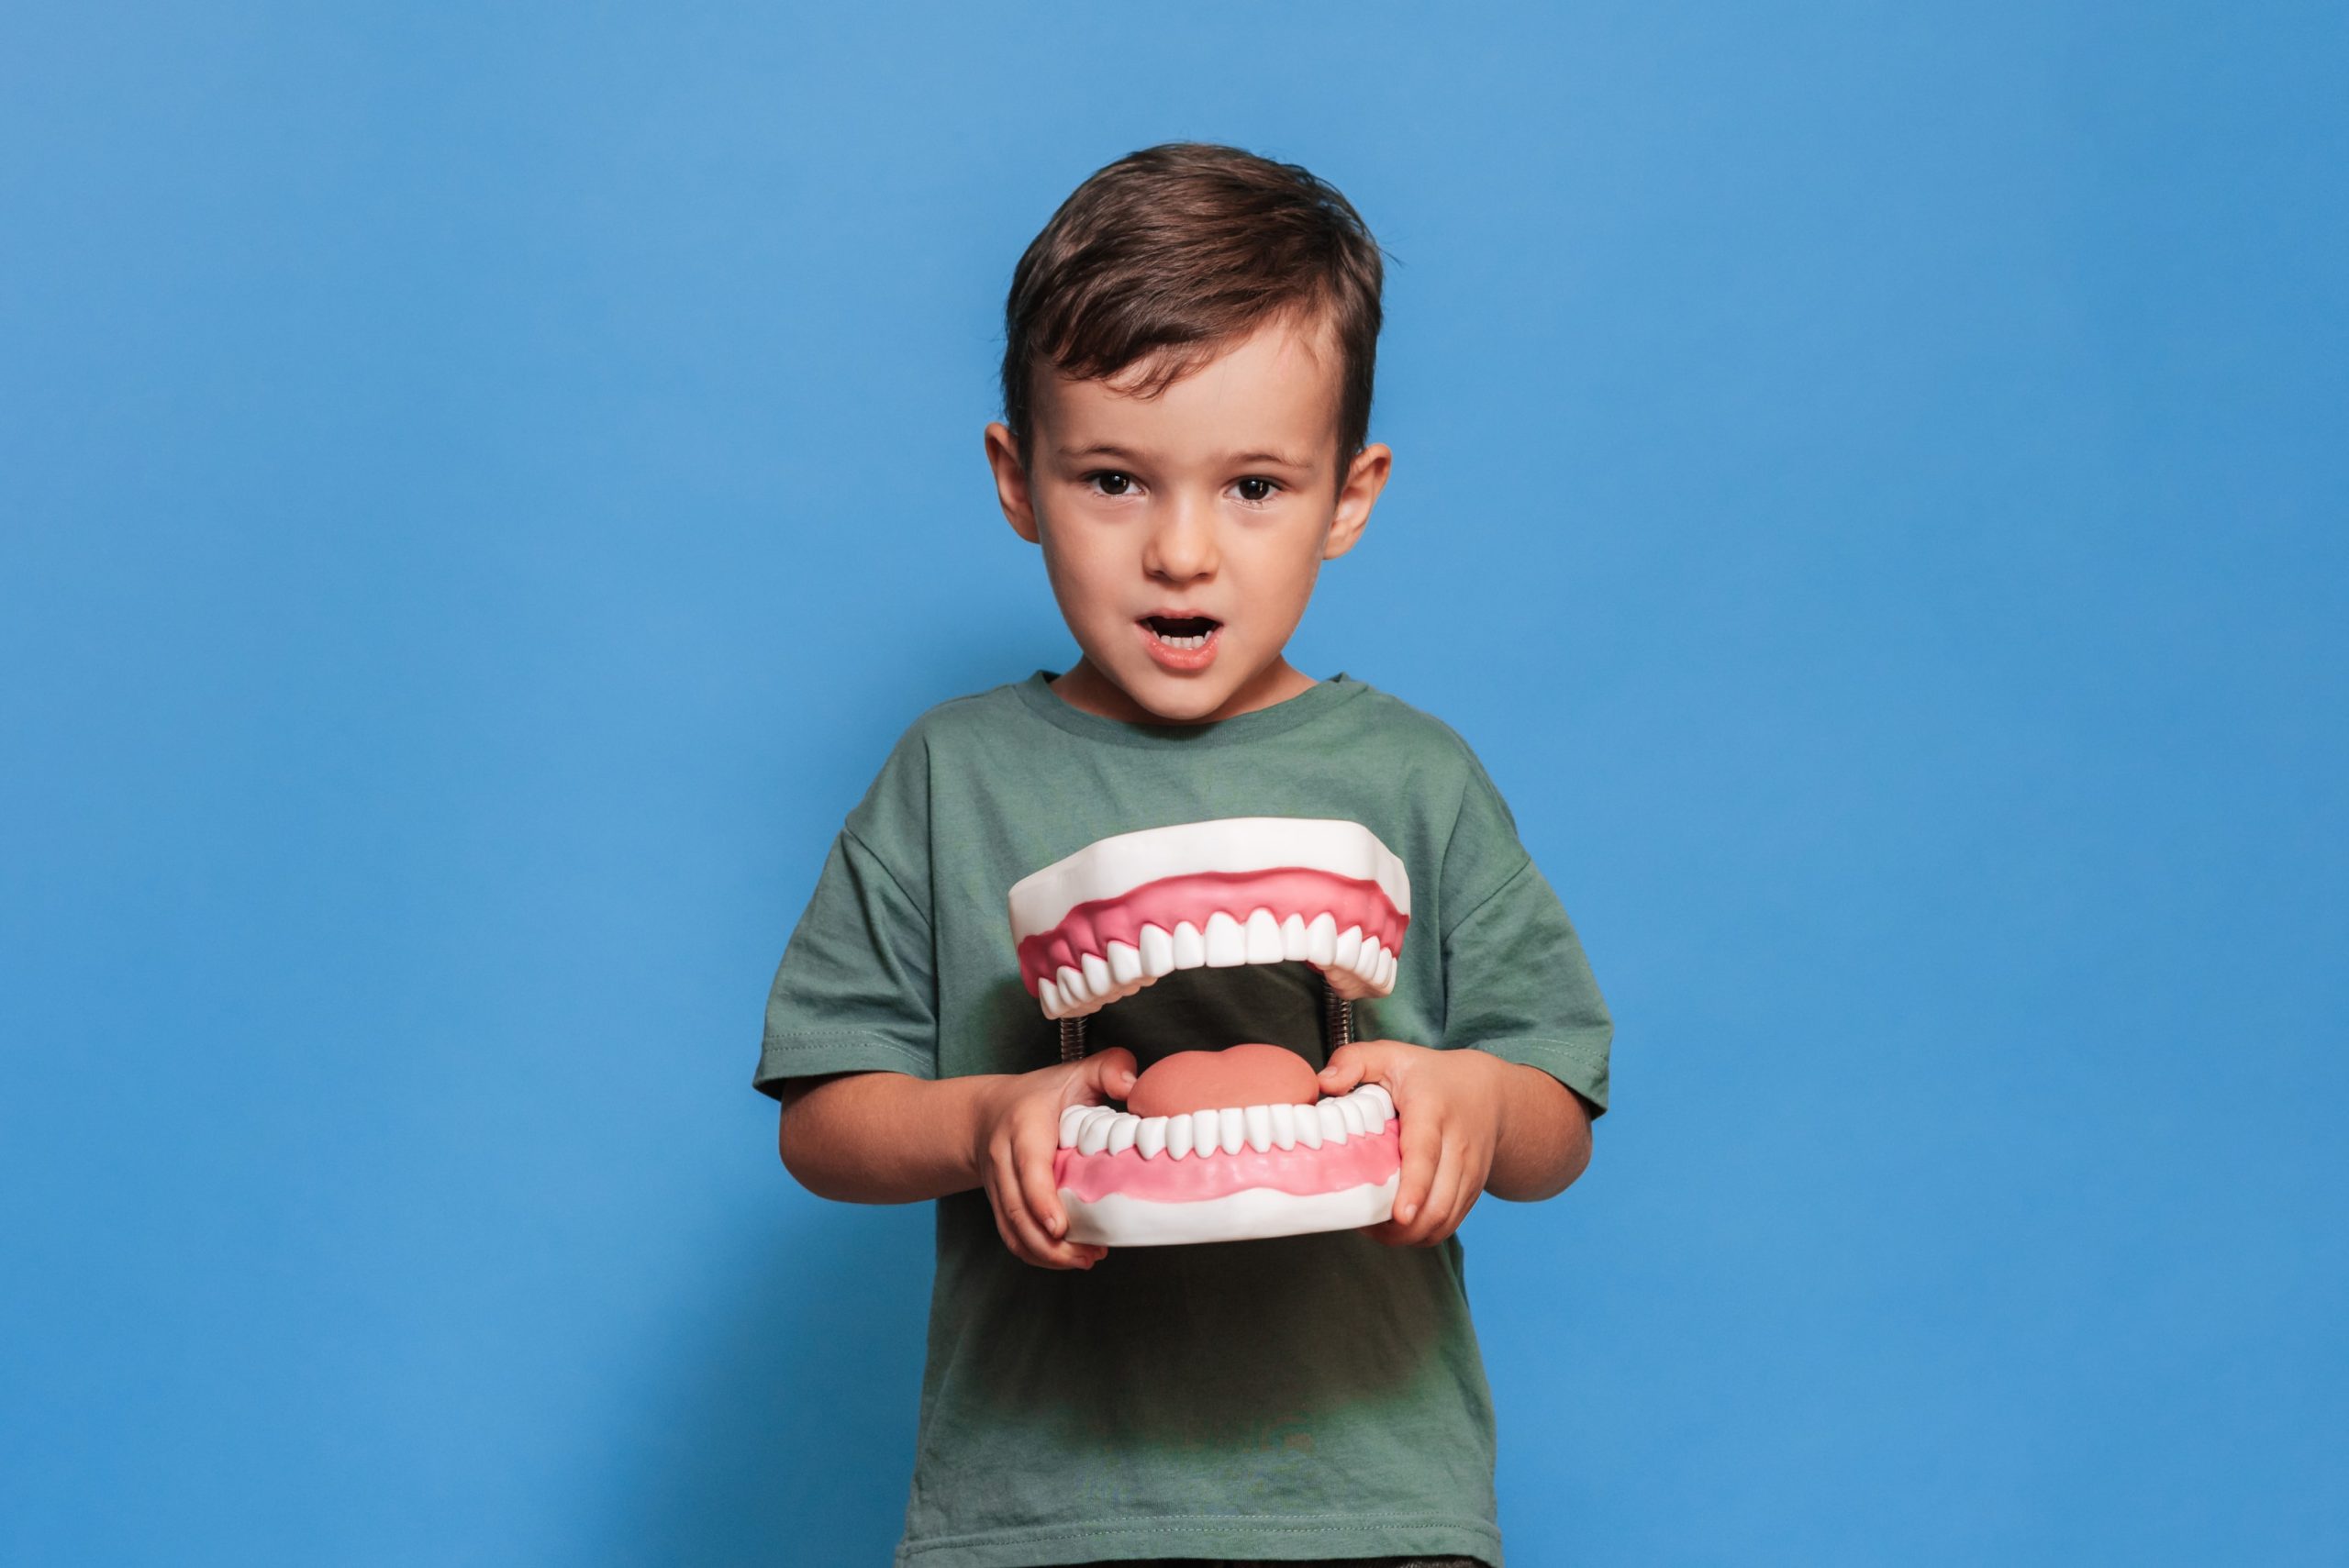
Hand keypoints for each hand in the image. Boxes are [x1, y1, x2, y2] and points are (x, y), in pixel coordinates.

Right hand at [971, 1048, 1137, 1269]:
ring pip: (1013, 1231)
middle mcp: (1003, 1160)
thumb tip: (1134, 1085)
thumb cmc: (1041, 1095)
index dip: (1042, 1200)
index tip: (1061, 1227)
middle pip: (1017, 1211)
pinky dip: (1038, 1255)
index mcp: (1024, 1127)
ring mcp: (998, 1187)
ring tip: (1086, 1260)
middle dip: (1050, 1243)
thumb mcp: (1075, 1072)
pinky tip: (1069, 1257)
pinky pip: (1013, 1238)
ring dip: (1047, 1255)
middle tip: (1090, 1254)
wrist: (987, 1113)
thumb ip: (1108, 1068)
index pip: (1028, 1167)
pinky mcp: (1000, 1205)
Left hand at [1317, 1038, 1505, 1246]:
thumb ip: (1353, 1062)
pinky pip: (1449, 1224)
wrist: (1489, 1092)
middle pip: (1437, 1202)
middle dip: (1402, 1228)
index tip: (1399, 1215)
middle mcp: (1458, 1145)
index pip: (1426, 1155)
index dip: (1413, 1189)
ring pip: (1444, 1220)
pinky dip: (1422, 1234)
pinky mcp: (1472, 1191)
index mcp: (1432, 1111)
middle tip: (1363, 1224)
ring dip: (1409, 1236)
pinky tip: (1396, 1226)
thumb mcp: (1390, 1055)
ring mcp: (1470, 1172)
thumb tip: (1322, 1085)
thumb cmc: (1429, 1075)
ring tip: (1376, 1227)